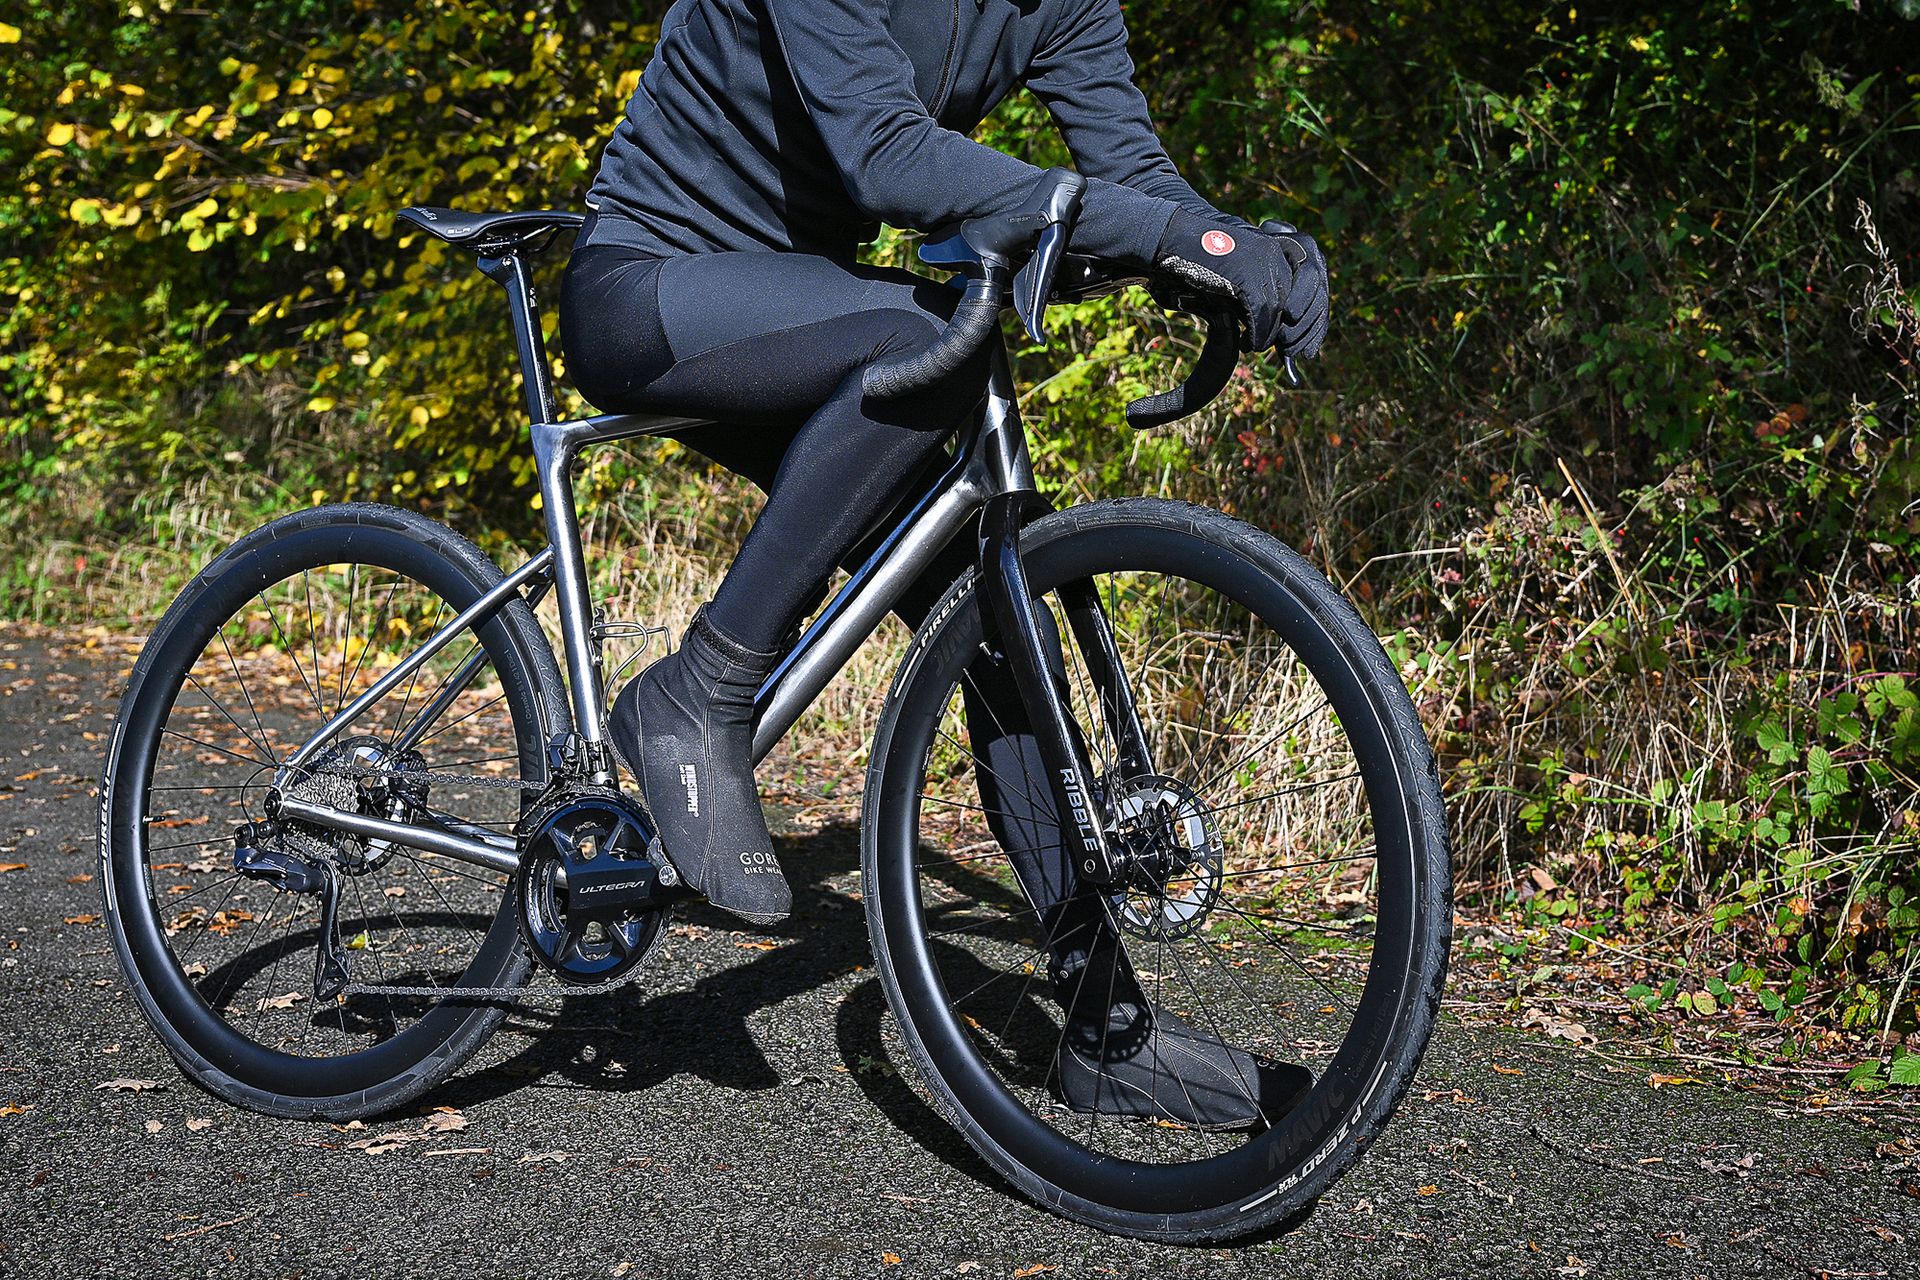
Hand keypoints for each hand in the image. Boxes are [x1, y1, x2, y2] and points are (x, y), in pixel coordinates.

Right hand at [1153, 210, 1329, 359]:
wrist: (1170, 238)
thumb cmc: (1197, 259)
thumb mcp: (1236, 274)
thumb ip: (1256, 292)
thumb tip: (1274, 327)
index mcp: (1277, 250)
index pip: (1311, 288)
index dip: (1312, 320)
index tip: (1305, 345)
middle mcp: (1275, 254)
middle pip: (1300, 301)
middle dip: (1297, 333)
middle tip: (1289, 354)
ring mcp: (1263, 262)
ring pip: (1279, 311)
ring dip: (1269, 336)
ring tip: (1254, 346)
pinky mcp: (1246, 275)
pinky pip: (1261, 314)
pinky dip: (1257, 334)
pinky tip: (1247, 343)